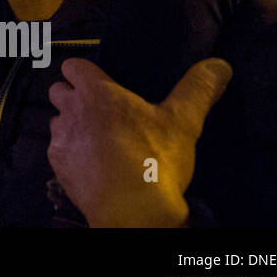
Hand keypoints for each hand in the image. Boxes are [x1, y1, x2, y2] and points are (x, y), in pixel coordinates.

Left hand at [47, 57, 231, 227]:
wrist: (132, 210)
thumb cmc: (154, 160)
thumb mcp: (183, 121)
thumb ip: (198, 88)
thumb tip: (219, 65)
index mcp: (96, 93)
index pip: (73, 65)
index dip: (84, 71)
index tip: (100, 82)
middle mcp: (71, 111)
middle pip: (59, 91)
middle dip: (74, 96)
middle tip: (102, 111)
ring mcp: (61, 140)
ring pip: (57, 121)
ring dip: (72, 125)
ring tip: (98, 138)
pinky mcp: (58, 166)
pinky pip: (58, 151)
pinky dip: (71, 153)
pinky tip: (93, 163)